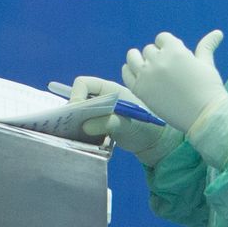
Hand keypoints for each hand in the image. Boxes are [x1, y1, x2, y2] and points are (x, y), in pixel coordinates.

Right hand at [68, 76, 182, 165]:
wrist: (156, 142)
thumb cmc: (145, 127)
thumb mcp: (127, 124)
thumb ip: (107, 122)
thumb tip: (84, 126)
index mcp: (110, 90)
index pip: (84, 84)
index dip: (76, 95)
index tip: (76, 112)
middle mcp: (103, 99)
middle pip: (79, 99)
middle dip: (74, 111)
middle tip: (72, 127)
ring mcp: (101, 113)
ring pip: (80, 114)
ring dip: (77, 124)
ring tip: (78, 135)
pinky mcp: (100, 126)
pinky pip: (84, 126)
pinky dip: (82, 133)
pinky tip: (86, 141)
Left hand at [124, 30, 227, 134]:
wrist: (203, 115)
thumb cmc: (208, 89)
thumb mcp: (206, 64)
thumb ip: (206, 46)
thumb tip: (218, 32)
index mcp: (175, 50)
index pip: (162, 38)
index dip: (167, 46)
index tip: (172, 57)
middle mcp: (158, 60)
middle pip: (149, 49)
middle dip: (156, 56)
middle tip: (164, 69)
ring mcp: (147, 74)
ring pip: (133, 57)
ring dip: (138, 59)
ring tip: (146, 68)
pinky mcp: (139, 89)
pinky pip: (126, 73)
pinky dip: (129, 71)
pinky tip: (137, 75)